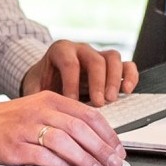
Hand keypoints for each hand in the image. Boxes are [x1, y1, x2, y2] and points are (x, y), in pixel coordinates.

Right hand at [0, 90, 125, 165]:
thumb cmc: (11, 120)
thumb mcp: (39, 109)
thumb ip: (64, 120)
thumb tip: (96, 143)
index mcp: (50, 99)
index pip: (88, 113)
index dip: (107, 133)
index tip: (117, 149)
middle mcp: (39, 110)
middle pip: (79, 128)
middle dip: (101, 148)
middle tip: (114, 163)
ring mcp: (26, 128)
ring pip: (64, 141)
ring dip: (84, 159)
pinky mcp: (14, 147)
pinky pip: (43, 157)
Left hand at [21, 40, 137, 106]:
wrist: (48, 76)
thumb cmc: (43, 82)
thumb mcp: (34, 87)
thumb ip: (36, 97)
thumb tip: (37, 115)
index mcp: (61, 51)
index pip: (70, 63)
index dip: (72, 83)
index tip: (72, 101)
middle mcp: (81, 50)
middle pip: (95, 59)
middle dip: (97, 83)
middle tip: (98, 103)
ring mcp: (98, 56)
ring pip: (113, 58)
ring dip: (114, 80)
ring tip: (111, 99)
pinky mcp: (112, 67)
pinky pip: (127, 65)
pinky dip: (130, 77)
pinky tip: (127, 91)